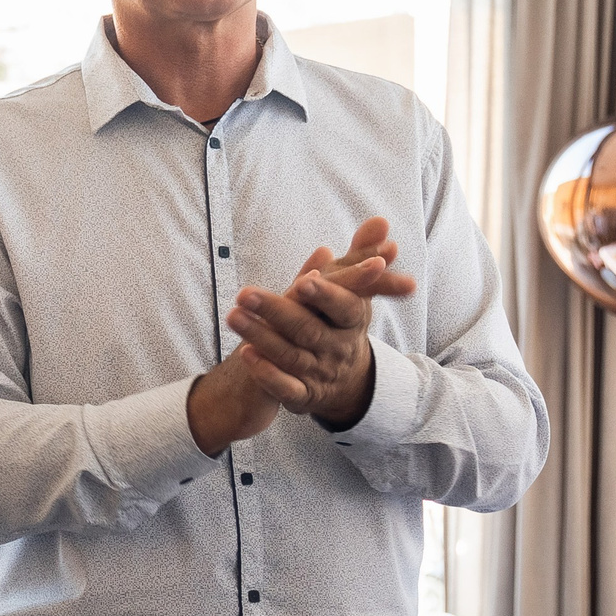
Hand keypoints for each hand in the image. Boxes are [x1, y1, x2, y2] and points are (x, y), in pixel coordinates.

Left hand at [227, 216, 417, 427]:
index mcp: (352, 320)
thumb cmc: (342, 321)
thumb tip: (380, 220)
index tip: (305, 280)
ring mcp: (320, 372)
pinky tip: (246, 354)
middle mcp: (338, 347)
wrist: (346, 378)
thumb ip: (361, 255)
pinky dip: (267, 374)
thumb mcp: (355, 289)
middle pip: (308, 330)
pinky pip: (286, 389)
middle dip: (276, 311)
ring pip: (291, 356)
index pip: (345, 308)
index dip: (326, 295)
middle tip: (243, 293)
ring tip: (234, 316)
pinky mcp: (302, 395)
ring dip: (261, 337)